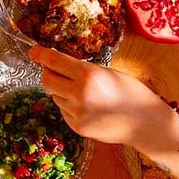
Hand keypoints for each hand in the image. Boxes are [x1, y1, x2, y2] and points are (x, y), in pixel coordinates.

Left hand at [28, 46, 178, 151]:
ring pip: (55, 96)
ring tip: (84, 92)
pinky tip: (88, 106)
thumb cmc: (131, 92)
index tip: (33, 51)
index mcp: (88, 75)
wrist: (145, 123)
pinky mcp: (76, 127)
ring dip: (61, 91)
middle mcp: (78, 94)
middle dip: (48, 73)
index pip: (54, 61)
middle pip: (46, 80)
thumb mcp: (108, 72)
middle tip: (56, 71)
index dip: (40, 55)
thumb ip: (82, 69)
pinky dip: (70, 106)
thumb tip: (59, 64)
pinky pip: (64, 110)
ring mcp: (76, 113)